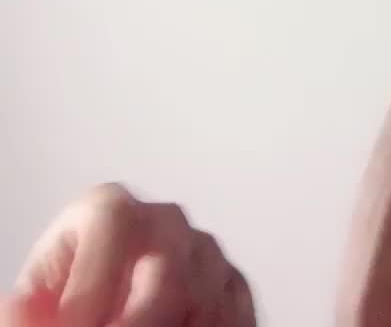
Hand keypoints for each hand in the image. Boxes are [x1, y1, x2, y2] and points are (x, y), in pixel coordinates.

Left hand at [3, 185, 254, 326]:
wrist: (108, 303)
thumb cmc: (73, 294)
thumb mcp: (42, 294)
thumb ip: (32, 305)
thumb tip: (20, 312)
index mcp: (110, 208)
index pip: (115, 223)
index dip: (94, 285)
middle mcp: (166, 222)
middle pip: (168, 268)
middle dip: (139, 322)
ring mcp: (205, 253)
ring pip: (207, 297)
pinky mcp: (233, 287)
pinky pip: (235, 313)